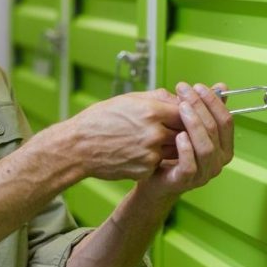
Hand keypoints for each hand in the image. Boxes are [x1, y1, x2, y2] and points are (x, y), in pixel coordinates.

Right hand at [63, 89, 182, 181]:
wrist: (79, 147)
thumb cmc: (101, 119)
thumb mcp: (128, 99)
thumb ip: (157, 97)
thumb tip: (178, 99)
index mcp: (151, 111)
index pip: (185, 111)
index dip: (187, 112)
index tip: (186, 113)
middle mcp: (154, 133)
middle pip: (185, 132)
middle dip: (182, 130)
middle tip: (174, 128)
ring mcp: (151, 154)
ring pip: (176, 149)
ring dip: (172, 145)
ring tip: (155, 139)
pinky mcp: (146, 169)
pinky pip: (160, 162)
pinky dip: (155, 158)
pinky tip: (141, 152)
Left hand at [142, 82, 233, 195]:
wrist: (154, 179)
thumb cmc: (173, 151)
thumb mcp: (189, 126)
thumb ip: (205, 109)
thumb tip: (222, 86)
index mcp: (223, 147)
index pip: (226, 121)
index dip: (214, 102)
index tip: (198, 86)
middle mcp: (218, 161)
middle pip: (215, 130)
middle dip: (201, 106)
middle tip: (184, 90)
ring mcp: (204, 173)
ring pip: (206, 147)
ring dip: (195, 124)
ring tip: (182, 107)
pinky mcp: (186, 181)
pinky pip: (190, 165)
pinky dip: (186, 149)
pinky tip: (178, 135)